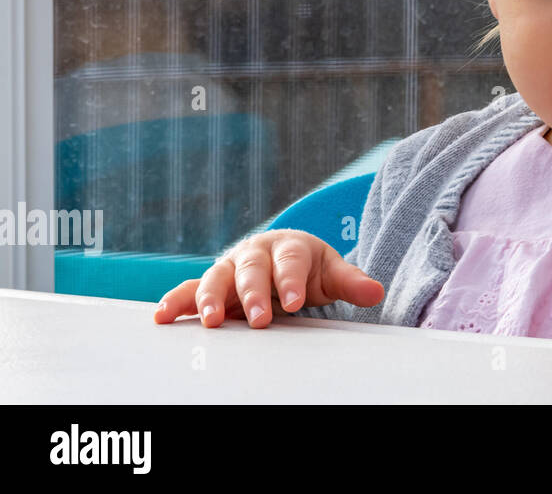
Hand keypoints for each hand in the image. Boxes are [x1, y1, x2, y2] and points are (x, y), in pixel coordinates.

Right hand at [151, 229, 383, 328]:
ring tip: (210, 320)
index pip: (291, 262)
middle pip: (252, 270)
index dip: (293, 280)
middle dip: (254, 293)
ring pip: (216, 278)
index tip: (297, 302)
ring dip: (210, 298)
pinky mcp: (210, 286)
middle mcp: (255, 254)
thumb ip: (350, 282)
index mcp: (288, 246)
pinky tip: (161, 316)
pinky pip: (188, 290)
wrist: (283, 258)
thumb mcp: (331, 273)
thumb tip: (376, 291)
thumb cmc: (308, 268)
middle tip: (260, 318)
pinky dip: (175, 301)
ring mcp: (230, 269)